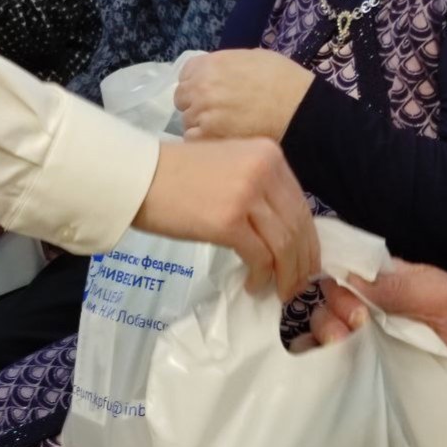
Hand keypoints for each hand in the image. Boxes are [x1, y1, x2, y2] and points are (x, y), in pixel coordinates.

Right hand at [133, 138, 319, 300]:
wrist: (138, 176)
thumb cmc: (178, 174)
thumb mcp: (230, 166)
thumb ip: (259, 188)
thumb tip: (282, 230)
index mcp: (269, 155)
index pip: (300, 204)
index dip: (308, 238)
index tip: (307, 261)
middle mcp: (264, 170)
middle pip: (297, 225)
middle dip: (302, 261)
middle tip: (299, 286)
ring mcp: (247, 195)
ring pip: (283, 244)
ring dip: (286, 274)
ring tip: (281, 292)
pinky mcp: (228, 221)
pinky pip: (259, 256)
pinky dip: (261, 275)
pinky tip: (254, 284)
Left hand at [174, 49, 313, 141]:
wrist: (300, 111)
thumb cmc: (285, 81)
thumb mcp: (254, 58)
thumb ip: (227, 64)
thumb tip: (218, 73)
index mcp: (211, 64)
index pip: (185, 74)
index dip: (196, 84)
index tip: (208, 93)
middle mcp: (201, 87)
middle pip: (182, 99)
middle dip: (195, 105)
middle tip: (216, 114)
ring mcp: (202, 113)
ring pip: (187, 121)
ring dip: (200, 125)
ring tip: (223, 130)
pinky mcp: (207, 137)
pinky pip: (193, 140)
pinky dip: (204, 142)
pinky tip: (222, 141)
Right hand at [309, 261, 446, 391]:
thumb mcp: (439, 293)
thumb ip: (398, 286)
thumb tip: (350, 277)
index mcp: (382, 284)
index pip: (341, 278)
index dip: (336, 289)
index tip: (352, 307)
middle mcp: (369, 311)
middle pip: (329, 309)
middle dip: (331, 320)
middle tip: (351, 334)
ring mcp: (371, 343)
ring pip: (330, 339)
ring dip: (328, 344)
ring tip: (344, 353)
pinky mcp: (375, 372)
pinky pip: (345, 368)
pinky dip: (332, 370)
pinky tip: (331, 376)